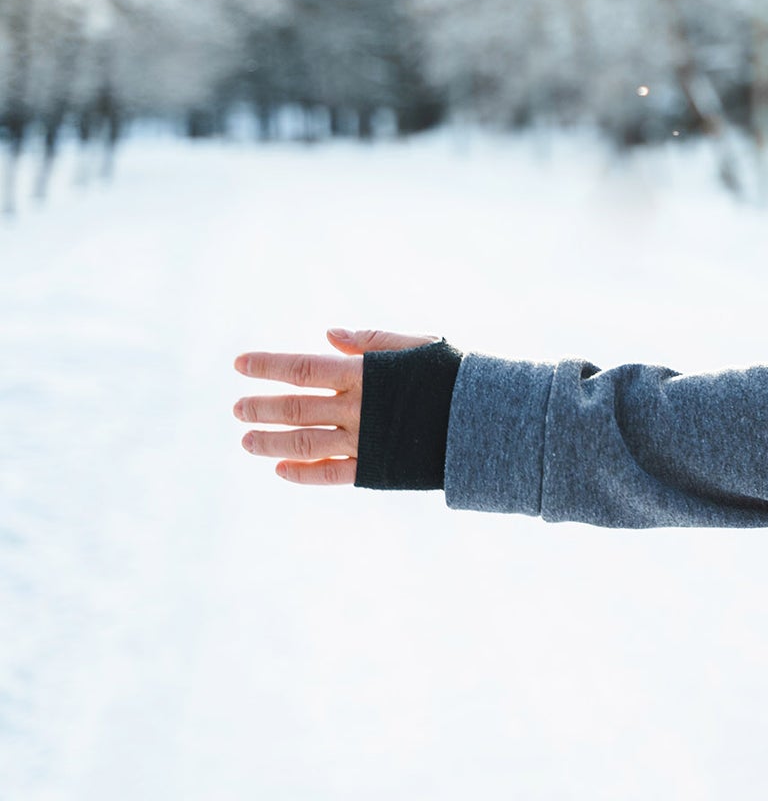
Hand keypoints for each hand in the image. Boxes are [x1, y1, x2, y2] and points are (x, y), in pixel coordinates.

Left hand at [233, 328, 437, 484]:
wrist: (490, 422)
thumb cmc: (456, 377)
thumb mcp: (420, 345)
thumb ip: (372, 340)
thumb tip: (327, 334)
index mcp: (366, 373)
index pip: (303, 369)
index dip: (268, 366)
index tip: (239, 364)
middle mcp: (359, 408)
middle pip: (295, 408)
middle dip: (262, 407)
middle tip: (238, 408)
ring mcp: (365, 441)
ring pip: (304, 443)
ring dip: (271, 441)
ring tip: (246, 440)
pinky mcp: (377, 469)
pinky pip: (330, 473)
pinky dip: (302, 473)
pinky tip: (280, 469)